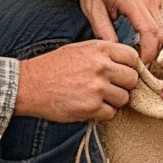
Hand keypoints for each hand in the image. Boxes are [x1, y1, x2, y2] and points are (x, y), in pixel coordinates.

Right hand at [15, 40, 139, 122]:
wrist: (29, 85)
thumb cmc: (52, 67)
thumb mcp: (79, 49)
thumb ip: (103, 54)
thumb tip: (125, 63)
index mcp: (100, 49)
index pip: (133, 58)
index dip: (131, 67)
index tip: (123, 73)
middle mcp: (102, 67)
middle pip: (132, 79)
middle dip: (124, 85)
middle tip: (110, 88)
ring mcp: (97, 88)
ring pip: (124, 98)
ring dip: (114, 101)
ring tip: (97, 98)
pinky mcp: (91, 107)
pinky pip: (111, 113)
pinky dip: (102, 113)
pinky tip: (90, 107)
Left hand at [78, 0, 162, 63]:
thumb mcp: (92, 9)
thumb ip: (103, 31)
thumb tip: (116, 53)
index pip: (149, 32)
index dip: (147, 53)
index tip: (138, 66)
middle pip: (160, 34)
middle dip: (152, 53)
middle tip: (137, 66)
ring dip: (154, 46)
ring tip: (137, 56)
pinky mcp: (156, 0)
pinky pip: (161, 24)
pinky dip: (154, 37)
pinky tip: (139, 44)